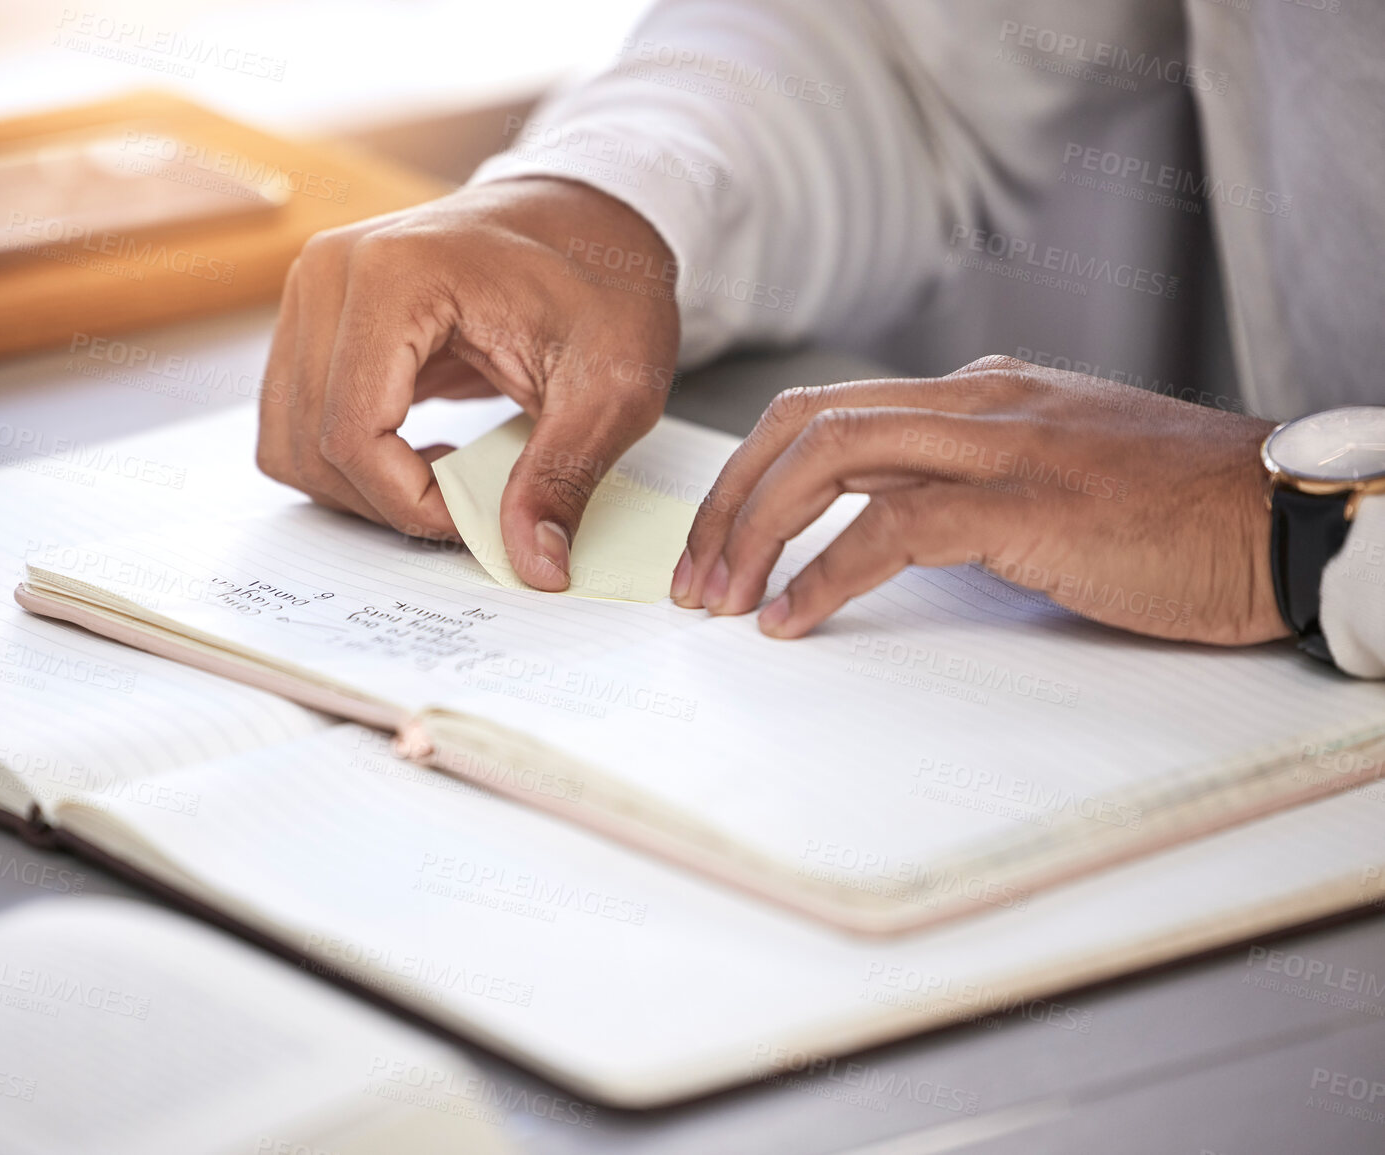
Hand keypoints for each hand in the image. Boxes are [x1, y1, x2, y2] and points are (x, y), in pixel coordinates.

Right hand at [256, 177, 679, 590]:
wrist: (590, 218)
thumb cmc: (604, 284)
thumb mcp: (612, 386)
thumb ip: (565, 476)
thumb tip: (535, 565)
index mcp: (396, 273)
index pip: (353, 432)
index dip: (411, 502)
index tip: (481, 518)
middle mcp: (332, 272)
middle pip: (311, 444)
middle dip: (389, 502)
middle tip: (471, 509)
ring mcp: (313, 292)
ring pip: (289, 442)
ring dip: (361, 489)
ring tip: (445, 480)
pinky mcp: (313, 319)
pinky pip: (295, 423)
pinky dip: (347, 464)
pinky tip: (416, 456)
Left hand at [671, 356, 1288, 645]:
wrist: (1287, 521)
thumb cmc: (1174, 517)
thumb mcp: (1047, 485)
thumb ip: (960, 490)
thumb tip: (866, 529)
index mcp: (979, 395)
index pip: (827, 414)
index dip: (750, 478)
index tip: (715, 547)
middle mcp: (978, 402)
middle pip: (806, 423)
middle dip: (728, 500)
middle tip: (693, 580)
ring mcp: (1003, 444)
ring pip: (832, 456)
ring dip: (755, 530)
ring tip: (720, 601)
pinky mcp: (1030, 503)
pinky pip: (894, 528)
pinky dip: (824, 574)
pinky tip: (791, 620)